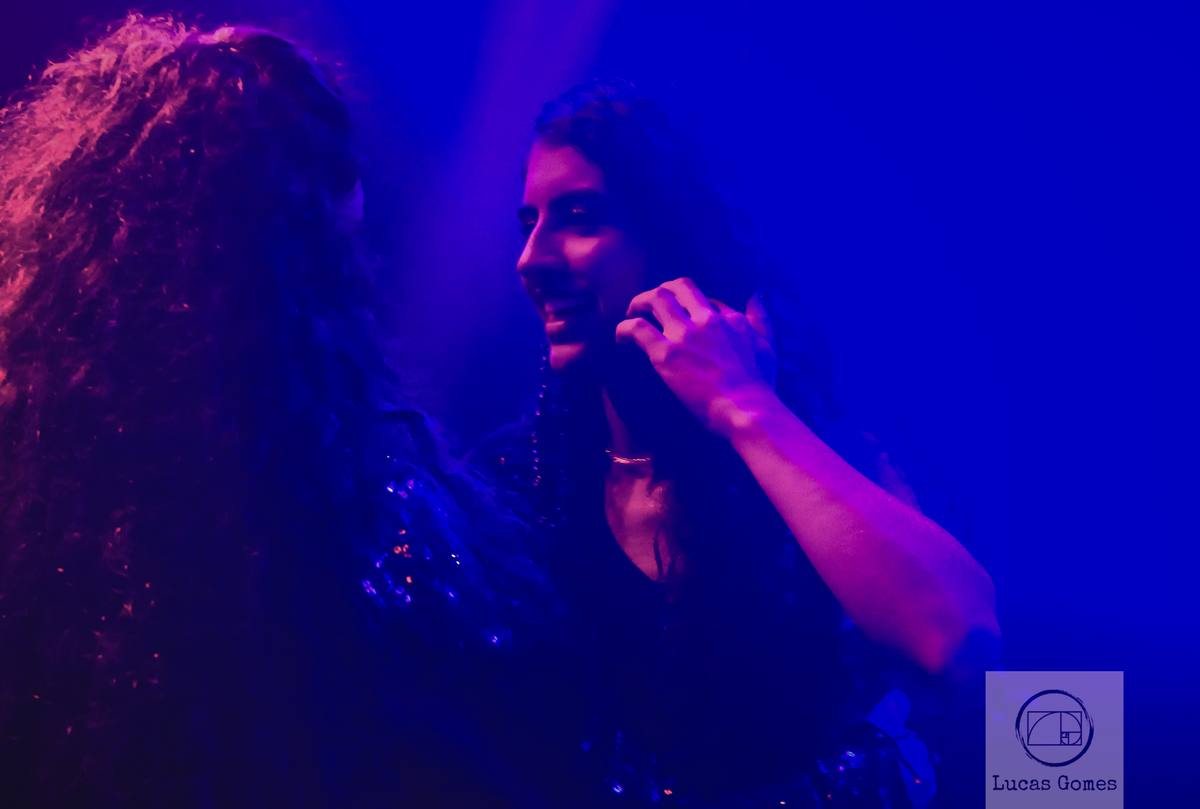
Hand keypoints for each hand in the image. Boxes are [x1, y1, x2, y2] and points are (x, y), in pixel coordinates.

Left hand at [615, 278, 779, 438]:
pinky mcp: (666, 354)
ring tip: (631, 313)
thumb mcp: (767, 345)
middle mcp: (706, 319)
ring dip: (640, 302)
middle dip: (662, 290)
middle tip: (650, 304)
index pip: (707, 300)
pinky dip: (625, 328)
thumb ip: (761, 319)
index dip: (692, 306)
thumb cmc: (759, 385)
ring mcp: (685, 335)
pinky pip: (637, 329)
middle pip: (679, 287)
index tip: (683, 318)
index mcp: (730, 318)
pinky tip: (621, 338)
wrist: (748, 409)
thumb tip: (758, 295)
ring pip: (656, 298)